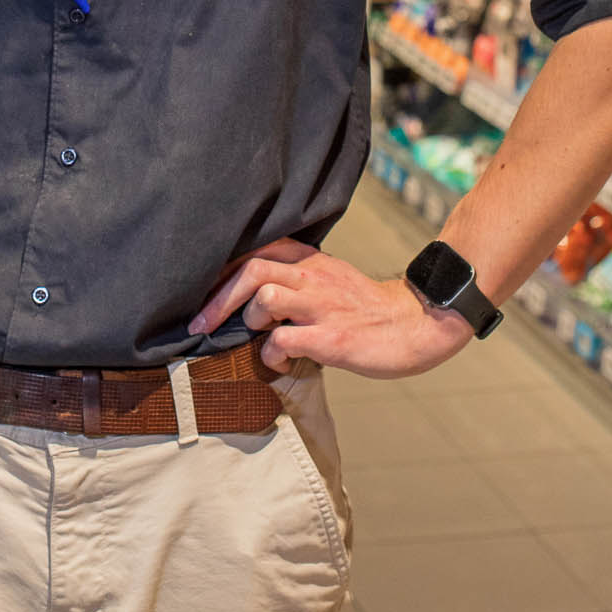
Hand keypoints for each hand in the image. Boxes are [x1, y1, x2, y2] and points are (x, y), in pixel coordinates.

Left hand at [189, 238, 473, 378]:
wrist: (414, 325)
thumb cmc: (365, 308)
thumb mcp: (329, 279)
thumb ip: (295, 279)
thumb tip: (252, 294)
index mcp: (310, 262)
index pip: (256, 250)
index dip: (222, 268)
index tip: (201, 289)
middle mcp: (312, 278)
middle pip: (250, 270)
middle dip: (217, 299)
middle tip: (198, 324)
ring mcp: (322, 307)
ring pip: (264, 298)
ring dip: (249, 320)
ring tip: (256, 335)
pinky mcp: (331, 339)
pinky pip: (283, 341)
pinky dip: (270, 354)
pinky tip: (277, 361)